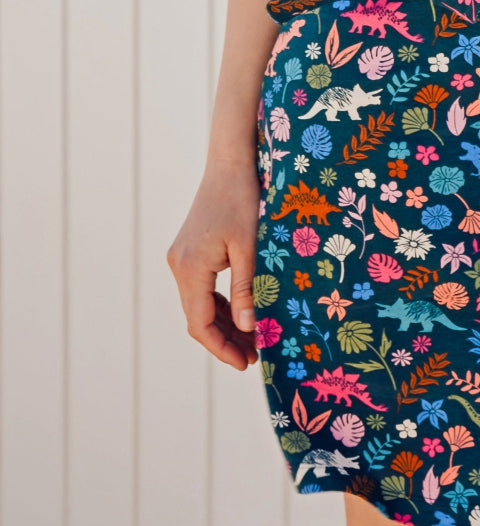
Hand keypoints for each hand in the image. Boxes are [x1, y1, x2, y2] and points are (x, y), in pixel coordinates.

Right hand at [167, 155, 262, 371]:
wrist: (229, 162)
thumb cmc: (243, 200)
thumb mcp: (249, 247)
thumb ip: (246, 288)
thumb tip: (249, 329)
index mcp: (190, 269)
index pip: (200, 324)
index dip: (221, 348)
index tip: (246, 363)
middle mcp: (179, 266)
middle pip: (198, 317)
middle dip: (224, 340)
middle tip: (254, 357)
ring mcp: (182, 258)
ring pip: (200, 303)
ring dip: (224, 323)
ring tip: (252, 341)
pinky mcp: (190, 251)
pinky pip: (203, 287)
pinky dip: (221, 303)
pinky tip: (242, 313)